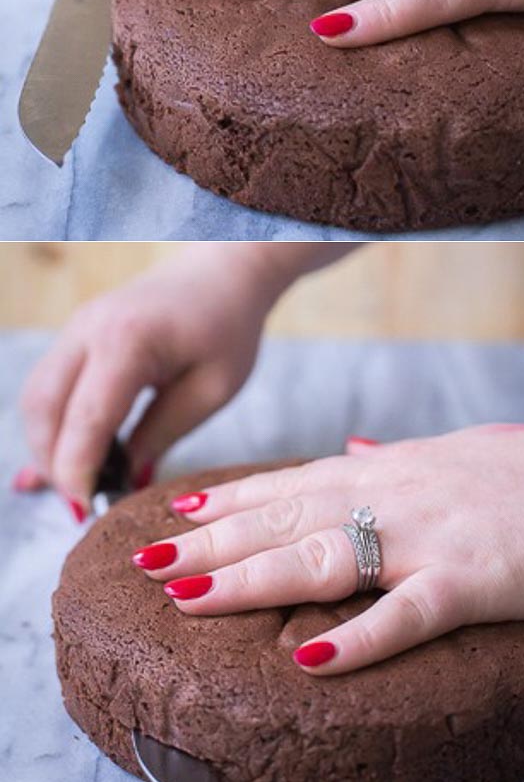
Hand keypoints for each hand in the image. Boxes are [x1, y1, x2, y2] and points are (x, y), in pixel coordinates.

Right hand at [16, 245, 284, 518]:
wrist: (225, 271)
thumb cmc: (229, 326)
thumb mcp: (213, 389)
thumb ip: (164, 433)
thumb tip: (127, 480)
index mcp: (128, 341)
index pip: (86, 418)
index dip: (79, 470)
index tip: (87, 510)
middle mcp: (88, 329)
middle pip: (44, 410)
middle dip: (56, 464)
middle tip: (84, 503)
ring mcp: (76, 328)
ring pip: (36, 400)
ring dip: (49, 446)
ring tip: (81, 483)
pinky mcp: (77, 334)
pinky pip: (48, 386)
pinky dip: (53, 424)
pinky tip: (64, 459)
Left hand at [129, 424, 523, 674]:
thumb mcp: (465, 451)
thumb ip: (404, 457)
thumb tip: (355, 450)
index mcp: (400, 469)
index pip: (299, 481)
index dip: (233, 500)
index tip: (175, 513)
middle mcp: (402, 495)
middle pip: (292, 517)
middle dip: (214, 540)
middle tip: (143, 560)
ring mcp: (434, 536)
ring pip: (326, 556)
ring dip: (251, 578)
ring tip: (184, 597)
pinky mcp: (475, 579)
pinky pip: (409, 612)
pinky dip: (358, 638)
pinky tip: (308, 659)